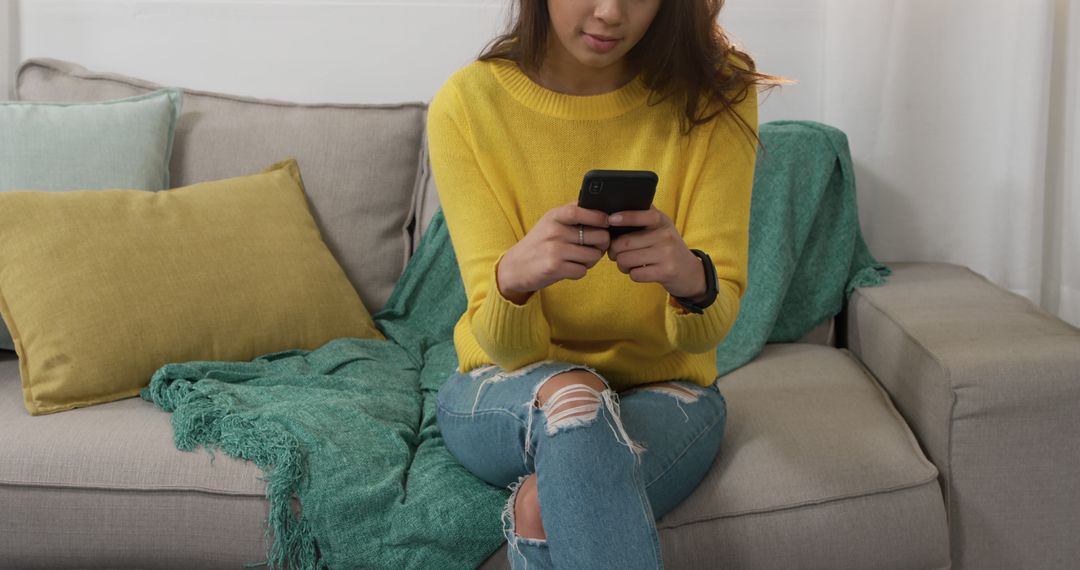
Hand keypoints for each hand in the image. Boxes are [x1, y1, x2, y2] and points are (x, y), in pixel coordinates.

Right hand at [496, 201, 611, 303]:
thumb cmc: (538, 244)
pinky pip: (582, 271)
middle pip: (597, 236)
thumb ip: (571, 214)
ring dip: (590, 261)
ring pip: (593, 255)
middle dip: (601, 245)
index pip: (580, 210)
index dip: (598, 216)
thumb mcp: (549, 222)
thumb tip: (602, 212)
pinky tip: (569, 269)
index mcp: (554, 216)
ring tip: (579, 260)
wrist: (514, 267)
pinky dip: (579, 272)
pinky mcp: (554, 268)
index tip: (606, 223)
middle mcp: (554, 231)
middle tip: (593, 248)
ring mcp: (554, 249)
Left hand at [606, 205, 707, 300]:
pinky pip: (635, 274)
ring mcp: (667, 253)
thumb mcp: (661, 228)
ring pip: (626, 259)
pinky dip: (632, 274)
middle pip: (624, 243)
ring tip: (628, 264)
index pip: (640, 215)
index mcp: (661, 221)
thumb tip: (614, 214)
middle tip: (615, 254)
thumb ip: (643, 218)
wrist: (691, 273)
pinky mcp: (666, 271)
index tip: (610, 220)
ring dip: (621, 265)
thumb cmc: (667, 249)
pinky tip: (640, 272)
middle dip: (613, 251)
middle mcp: (665, 235)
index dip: (624, 217)